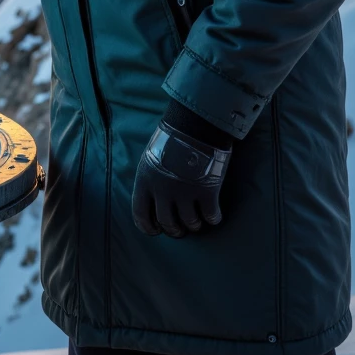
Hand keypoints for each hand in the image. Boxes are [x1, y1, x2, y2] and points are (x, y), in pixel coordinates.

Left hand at [131, 118, 231, 238]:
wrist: (195, 123)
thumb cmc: (172, 137)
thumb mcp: (151, 157)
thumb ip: (151, 179)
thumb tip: (153, 197)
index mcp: (145, 181)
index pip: (140, 214)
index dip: (148, 227)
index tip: (156, 231)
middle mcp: (163, 191)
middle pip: (167, 223)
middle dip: (174, 230)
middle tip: (180, 230)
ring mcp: (185, 193)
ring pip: (190, 223)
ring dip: (194, 225)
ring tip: (197, 222)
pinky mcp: (207, 193)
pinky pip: (211, 217)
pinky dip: (213, 218)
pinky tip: (214, 215)